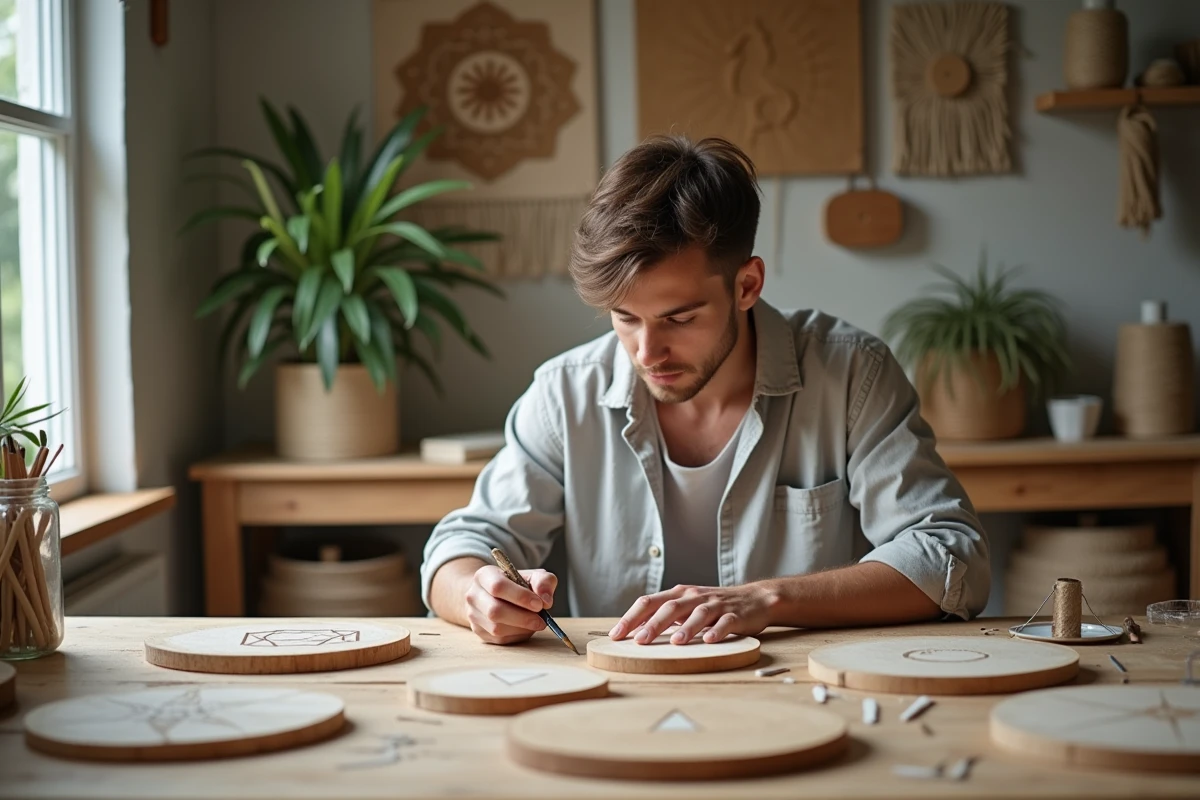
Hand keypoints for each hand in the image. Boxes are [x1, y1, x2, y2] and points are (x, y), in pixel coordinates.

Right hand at [465, 565, 557, 644]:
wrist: (492, 594)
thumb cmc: (515, 584)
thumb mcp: (531, 576)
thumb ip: (543, 582)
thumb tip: (546, 601)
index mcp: (484, 576)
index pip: (498, 586)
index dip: (520, 597)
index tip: (539, 604)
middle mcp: (473, 595)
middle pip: (495, 611)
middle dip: (523, 618)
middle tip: (542, 620)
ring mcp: (473, 615)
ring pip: (496, 628)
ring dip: (521, 628)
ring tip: (535, 623)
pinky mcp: (479, 631)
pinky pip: (499, 639)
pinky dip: (517, 636)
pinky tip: (525, 628)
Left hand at [609, 583, 777, 644]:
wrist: (753, 598)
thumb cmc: (713, 606)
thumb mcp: (686, 607)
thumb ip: (663, 616)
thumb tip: (634, 631)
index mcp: (678, 594)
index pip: (649, 602)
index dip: (631, 618)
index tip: (616, 635)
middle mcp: (694, 597)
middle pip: (670, 608)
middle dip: (653, 624)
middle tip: (639, 641)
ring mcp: (715, 605)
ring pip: (698, 614)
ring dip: (687, 628)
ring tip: (676, 642)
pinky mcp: (735, 615)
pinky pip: (725, 622)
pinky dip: (717, 631)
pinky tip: (710, 640)